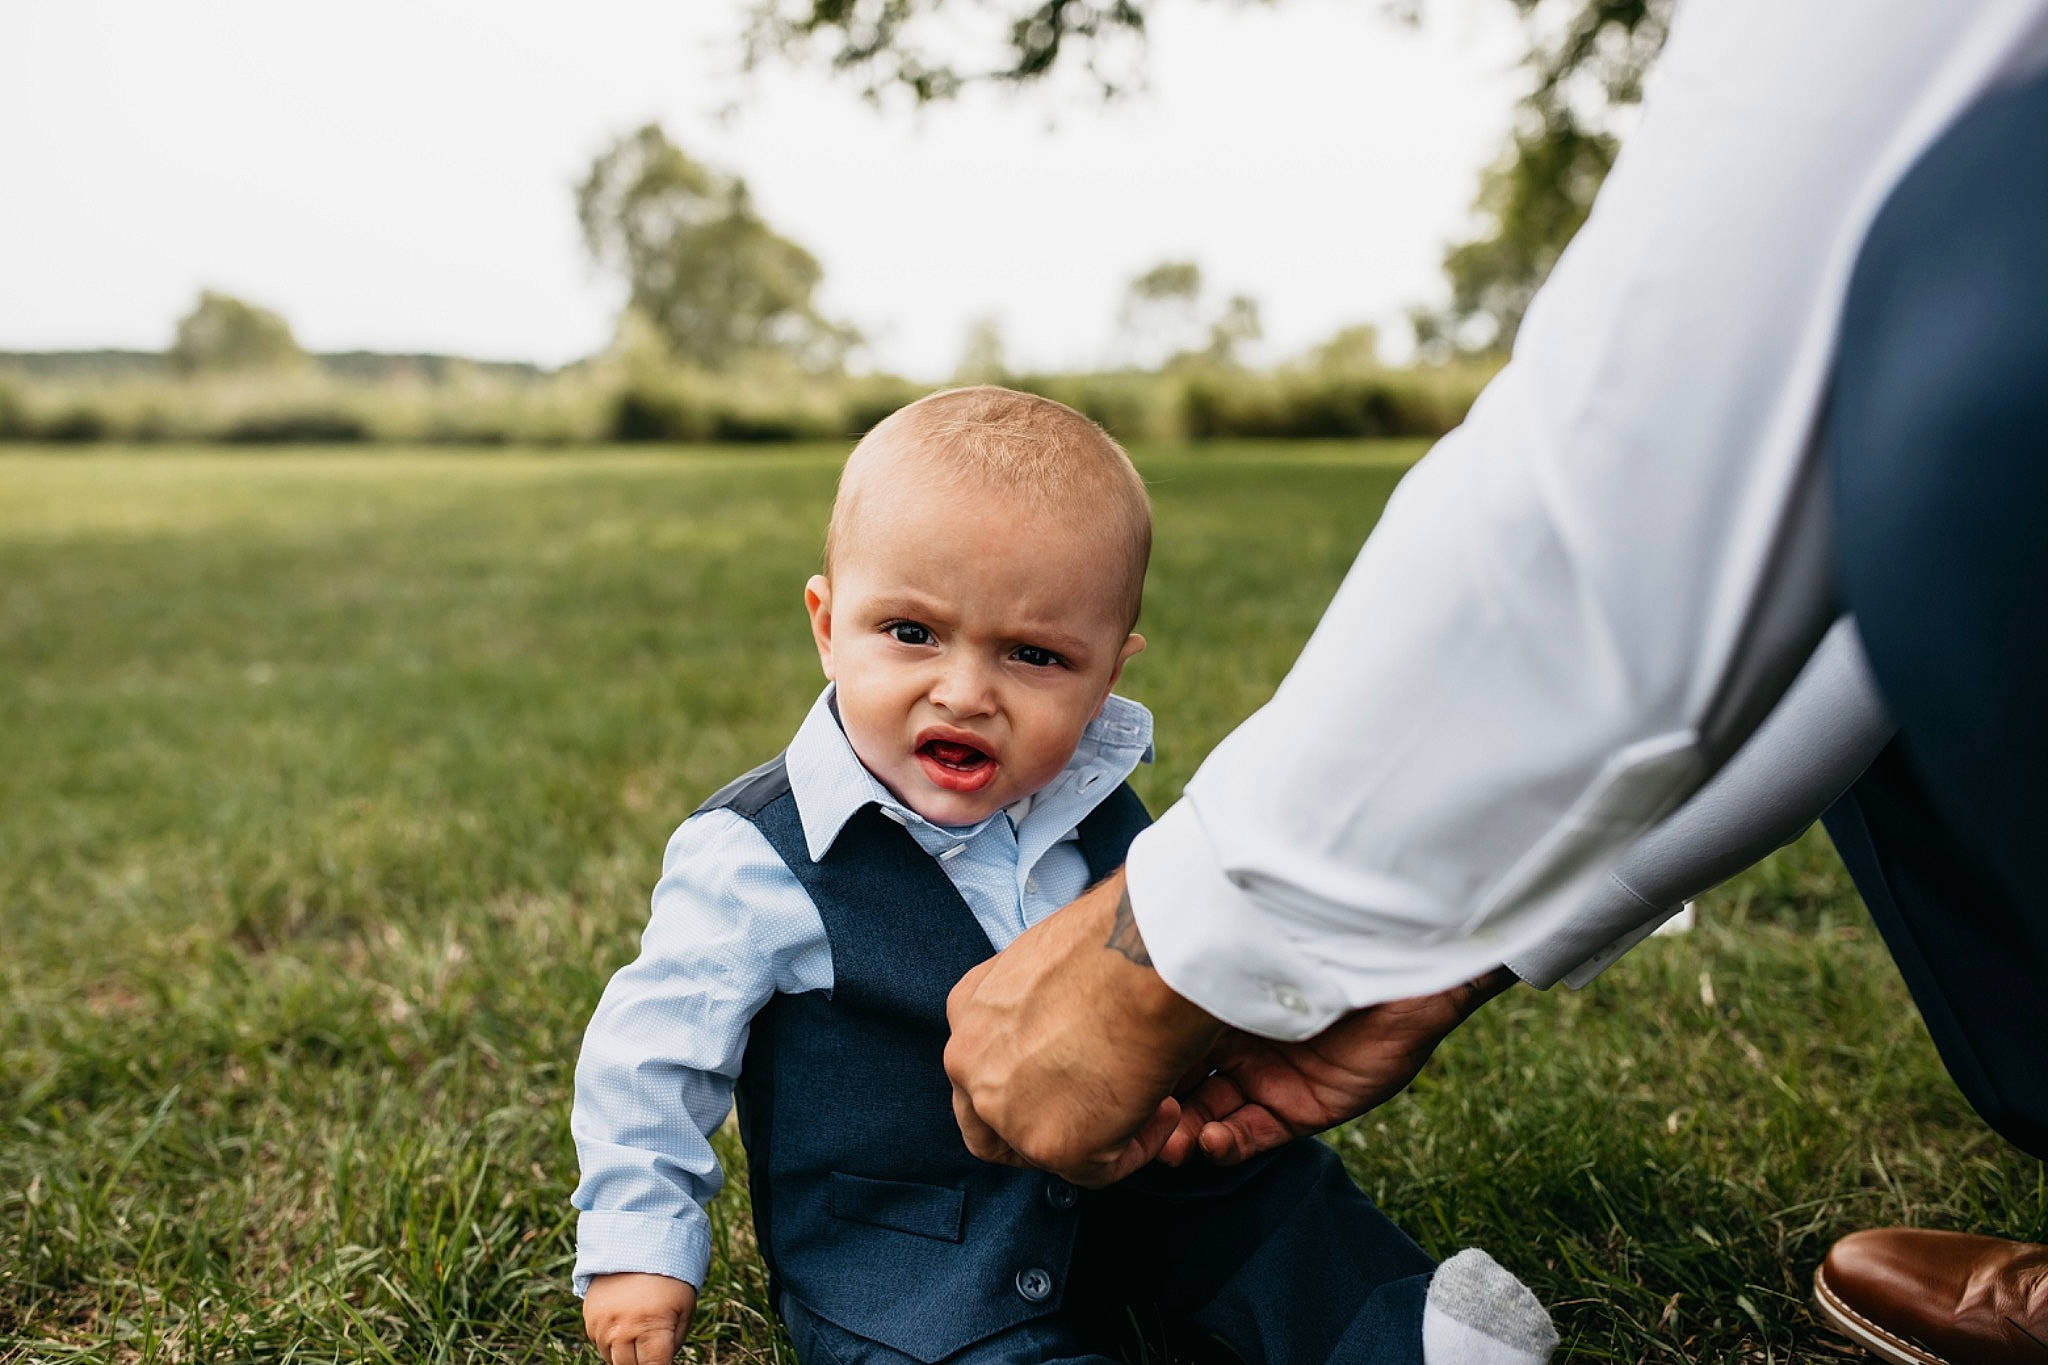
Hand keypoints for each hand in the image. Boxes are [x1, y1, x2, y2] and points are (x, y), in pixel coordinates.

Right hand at [583, 1272, 696, 1364]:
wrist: (637, 1245)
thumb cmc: (669, 1278)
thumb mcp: (685, 1308)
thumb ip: (675, 1341)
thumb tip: (664, 1360)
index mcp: (651, 1327)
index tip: (662, 1361)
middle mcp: (622, 1330)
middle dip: (642, 1362)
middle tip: (651, 1347)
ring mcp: (603, 1326)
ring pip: (612, 1359)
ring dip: (625, 1354)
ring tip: (639, 1333)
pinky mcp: (590, 1318)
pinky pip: (599, 1343)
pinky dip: (612, 1341)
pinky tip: (624, 1323)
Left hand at [944, 869, 1222, 1187]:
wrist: (1144, 954)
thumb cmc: (1114, 938)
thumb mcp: (1046, 957)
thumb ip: (1036, 998)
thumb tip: (1067, 1011)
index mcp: (965, 1011)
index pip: (979, 1069)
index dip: (1026, 1084)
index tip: (1071, 1079)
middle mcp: (969, 1065)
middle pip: (992, 1124)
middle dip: (1046, 1125)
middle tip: (1104, 1111)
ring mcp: (1005, 1110)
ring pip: (1044, 1151)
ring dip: (1097, 1135)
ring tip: (1148, 1098)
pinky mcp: (1052, 1146)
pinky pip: (1099, 1169)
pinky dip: (1138, 1146)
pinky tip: (1165, 1107)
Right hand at [1161, 967, 1514, 1165]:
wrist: (1399, 958)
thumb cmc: (1318, 934)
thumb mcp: (1246, 945)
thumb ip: (1195, 957)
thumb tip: (1130, 945)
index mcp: (1216, 997)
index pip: (1163, 1040)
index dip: (1137, 1061)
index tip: (1109, 1073)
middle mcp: (1236, 1041)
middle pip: (1180, 1085)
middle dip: (1156, 1108)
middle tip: (1136, 1120)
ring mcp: (1268, 1077)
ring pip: (1210, 1116)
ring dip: (1186, 1133)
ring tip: (1172, 1142)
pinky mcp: (1303, 1108)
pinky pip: (1256, 1136)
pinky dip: (1230, 1144)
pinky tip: (1211, 1140)